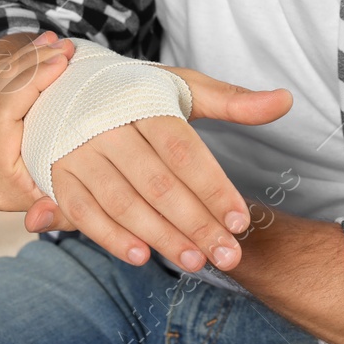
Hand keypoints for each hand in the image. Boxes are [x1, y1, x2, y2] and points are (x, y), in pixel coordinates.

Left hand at [0, 31, 80, 216]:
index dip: (28, 87)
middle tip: (64, 49)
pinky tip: (43, 44)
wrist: (78, 182)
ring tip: (59, 43)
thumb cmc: (88, 195)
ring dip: (27, 60)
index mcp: (2, 188)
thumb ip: (64, 214)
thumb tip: (34, 222)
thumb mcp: (78, 208)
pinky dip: (21, 60)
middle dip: (30, 68)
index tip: (62, 63)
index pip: (1, 125)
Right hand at [22, 62, 293, 274]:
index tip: (241, 220)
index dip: (213, 187)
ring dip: (160, 236)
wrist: (63, 82)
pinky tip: (141, 256)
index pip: (183, 151)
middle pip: (157, 182)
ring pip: (122, 202)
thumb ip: (232, 101)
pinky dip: (110, 237)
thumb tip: (285, 101)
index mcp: (142, 101)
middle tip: (227, 255)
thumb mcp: (182, 86)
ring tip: (195, 262)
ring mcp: (78, 152)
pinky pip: (82, 212)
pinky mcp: (58, 175)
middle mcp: (107, 127)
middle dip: (195, 223)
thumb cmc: (135, 91)